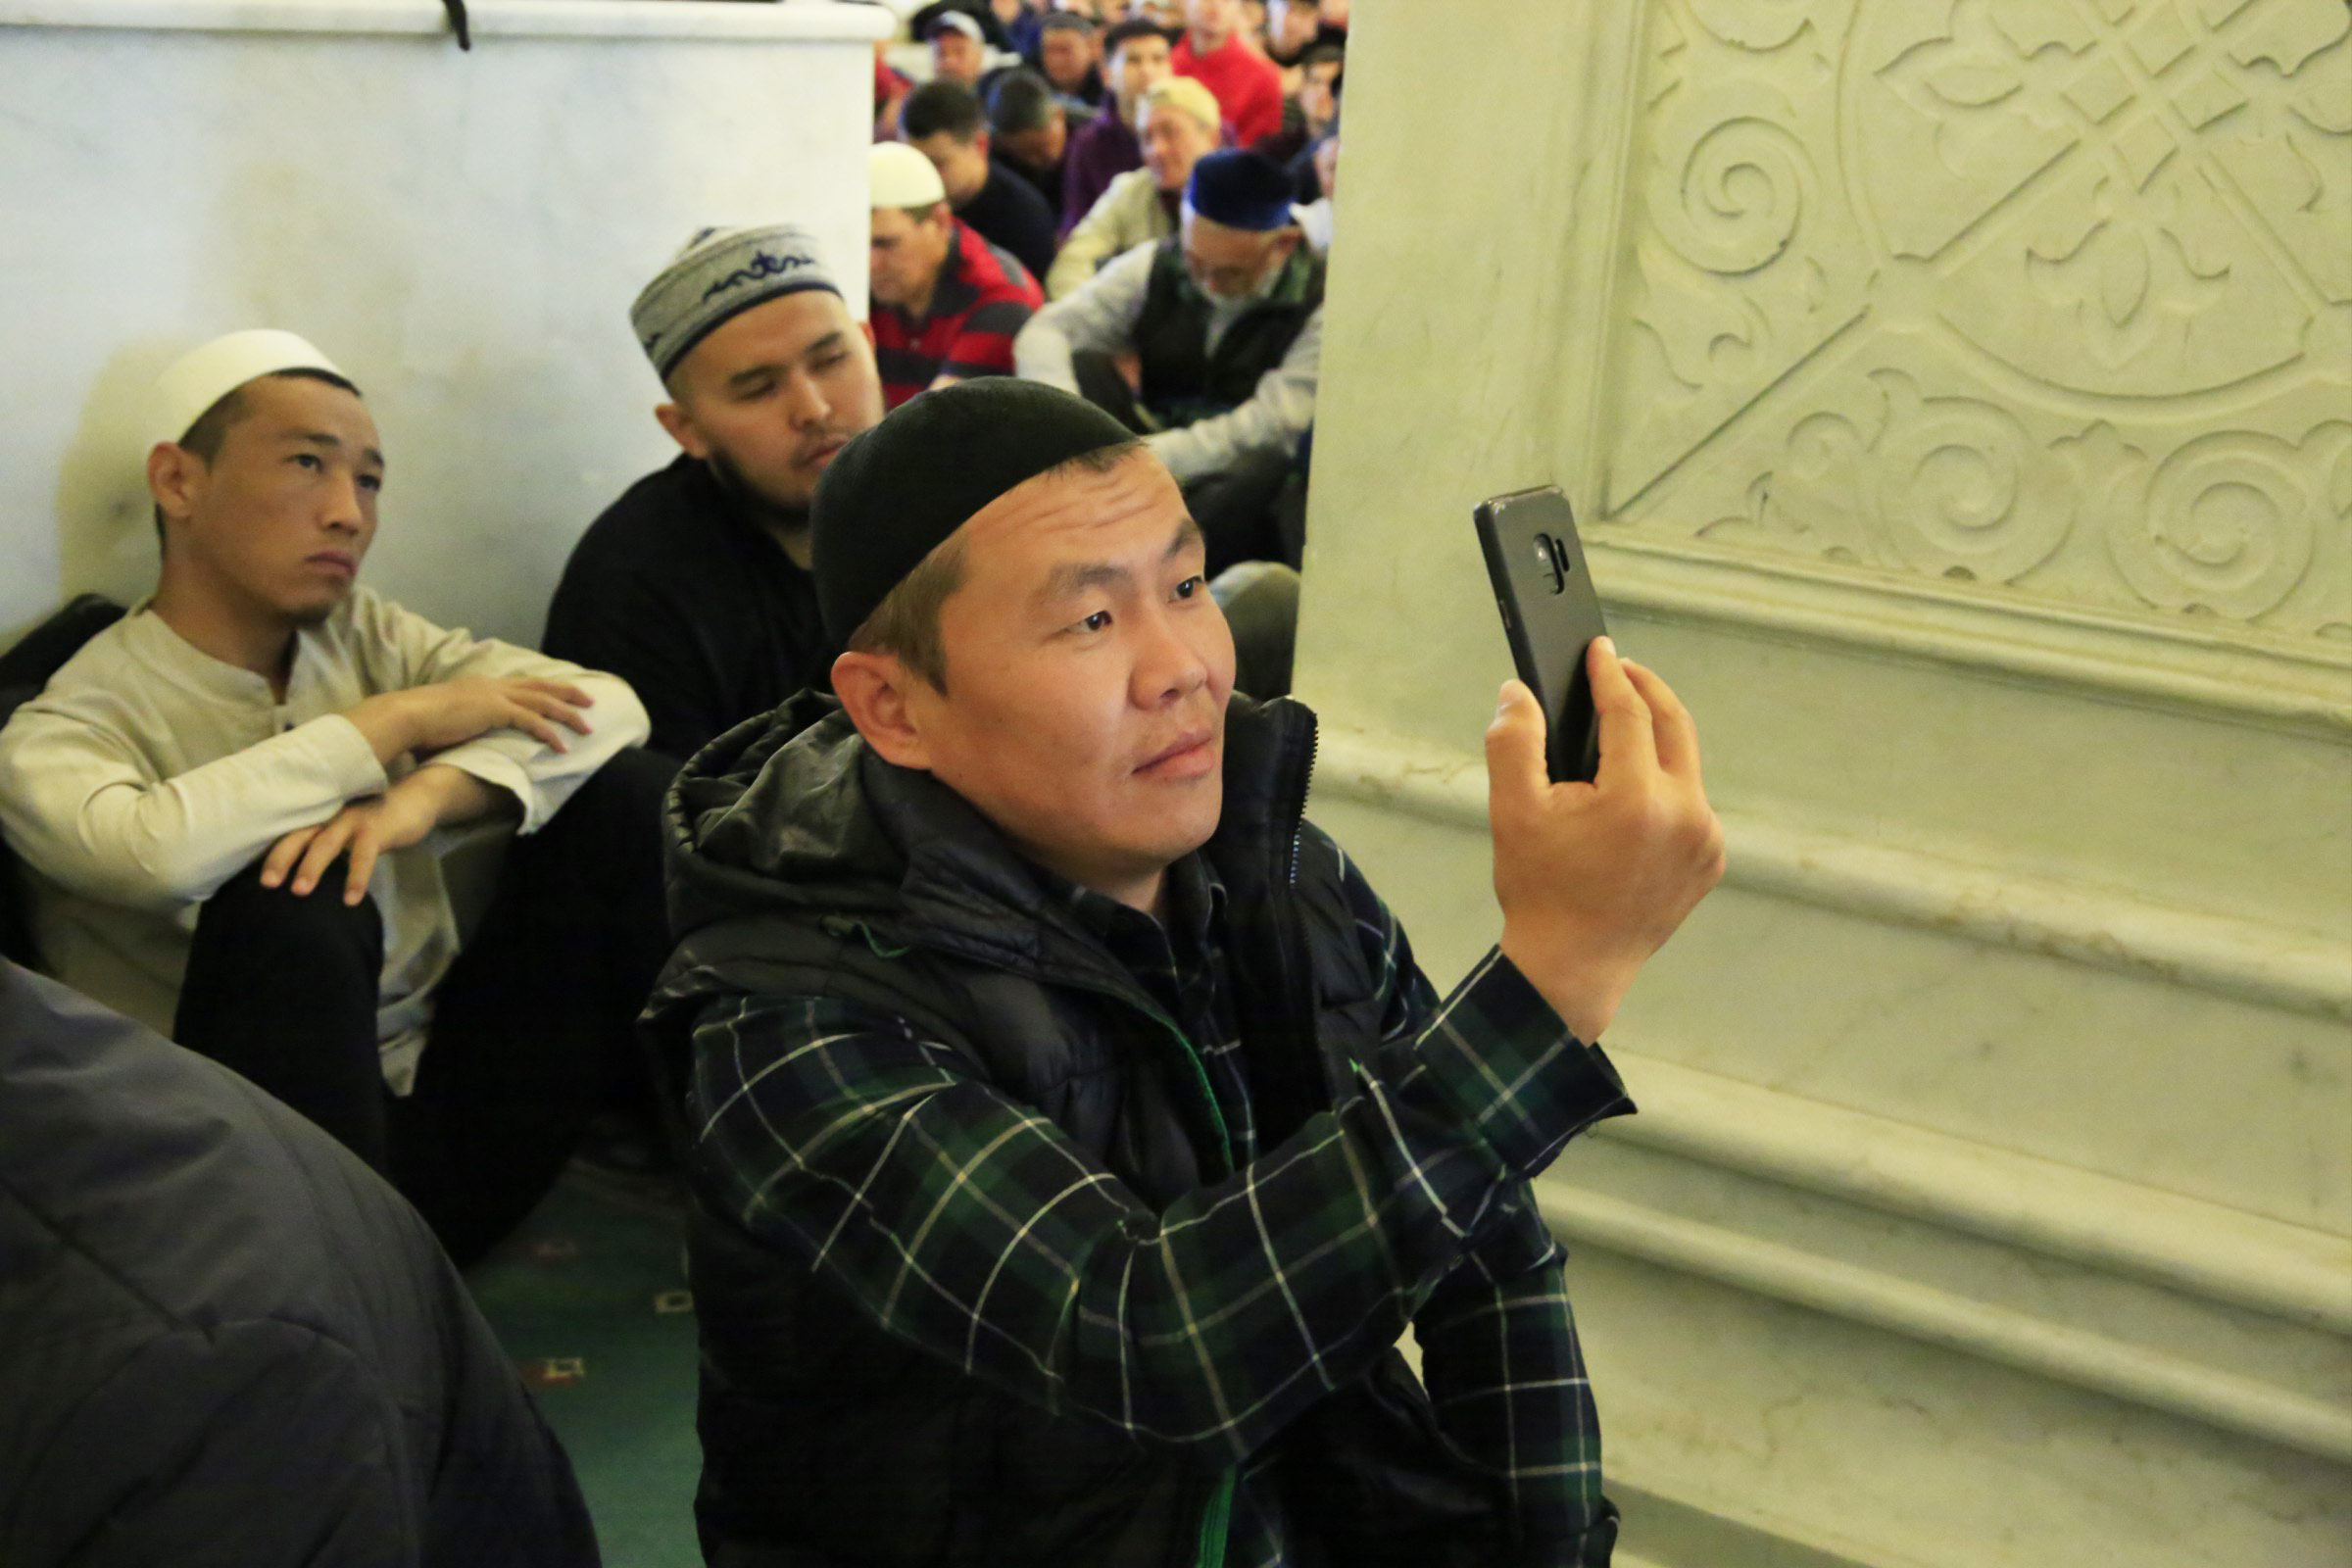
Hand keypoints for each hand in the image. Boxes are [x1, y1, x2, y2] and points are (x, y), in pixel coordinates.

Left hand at [260, 765, 499, 904]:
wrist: (416, 798)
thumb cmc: (374, 821)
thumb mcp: (345, 829)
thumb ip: (325, 843)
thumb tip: (299, 876)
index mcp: (321, 816)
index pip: (289, 833)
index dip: (271, 853)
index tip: (257, 878)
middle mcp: (332, 815)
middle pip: (300, 834)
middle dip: (281, 858)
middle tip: (267, 884)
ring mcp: (354, 819)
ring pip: (326, 842)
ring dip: (311, 866)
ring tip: (299, 891)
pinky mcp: (378, 829)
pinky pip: (364, 855)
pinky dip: (356, 877)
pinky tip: (351, 899)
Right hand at [347, 676, 593, 764]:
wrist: (406, 716)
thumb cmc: (420, 723)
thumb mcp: (448, 718)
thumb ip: (464, 723)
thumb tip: (466, 735)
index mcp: (482, 685)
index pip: (522, 683)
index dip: (545, 687)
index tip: (563, 692)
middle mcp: (492, 685)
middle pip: (540, 686)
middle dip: (567, 693)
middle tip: (590, 700)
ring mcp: (495, 695)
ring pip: (543, 702)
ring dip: (568, 715)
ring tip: (587, 727)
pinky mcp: (495, 710)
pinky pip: (532, 721)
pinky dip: (550, 734)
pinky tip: (562, 748)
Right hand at [1484, 638, 1724, 1041]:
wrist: (1573, 967)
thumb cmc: (1540, 890)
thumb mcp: (1512, 812)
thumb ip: (1514, 742)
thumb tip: (1518, 692)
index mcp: (1636, 799)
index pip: (1629, 712)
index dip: (1610, 674)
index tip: (1600, 649)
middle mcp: (1685, 814)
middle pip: (1673, 724)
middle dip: (1645, 689)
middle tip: (1619, 669)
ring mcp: (1705, 839)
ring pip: (1683, 764)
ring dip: (1653, 741)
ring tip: (1619, 729)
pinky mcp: (1711, 859)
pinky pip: (1691, 802)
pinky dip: (1664, 785)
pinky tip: (1633, 789)